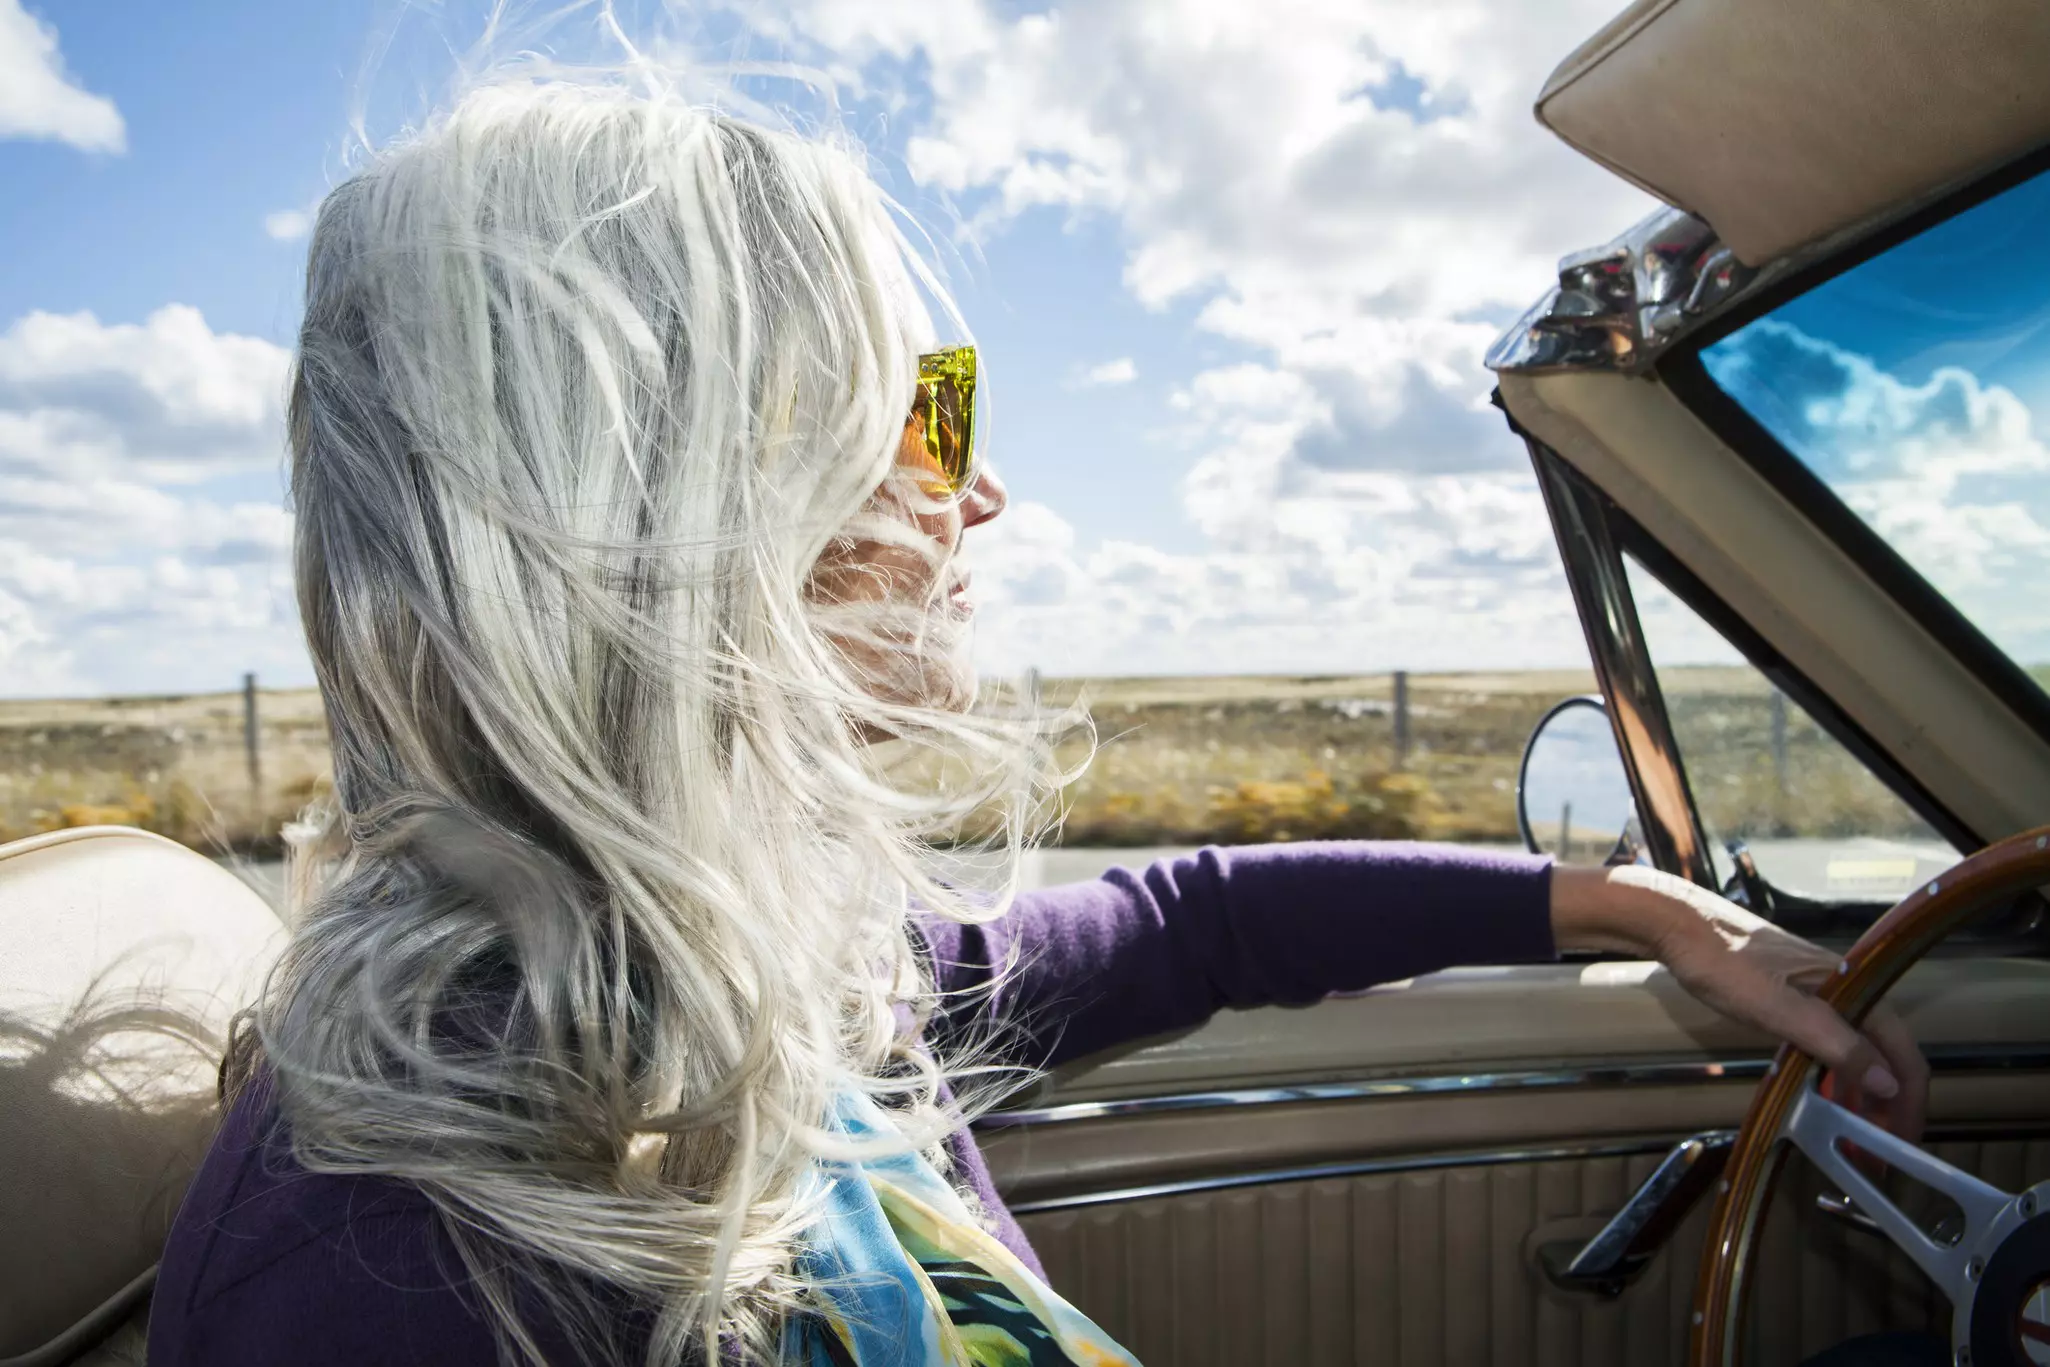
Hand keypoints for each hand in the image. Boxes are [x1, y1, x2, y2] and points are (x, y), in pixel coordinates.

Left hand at [1550, 864, 1928, 1140]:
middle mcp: (1848, 992)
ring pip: (1858, 1052)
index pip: (1904, 1055)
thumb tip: (1889, 1083)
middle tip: (1879, 1152)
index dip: (1908, 1102)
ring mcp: (1822, 996)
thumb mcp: (1780, 1009)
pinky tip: (1824, 1100)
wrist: (1678, 925)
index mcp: (1855, 991)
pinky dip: (1834, 1076)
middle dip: (1889, 1106)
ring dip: (1862, 1095)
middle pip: (1887, 1057)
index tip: (1903, 1144)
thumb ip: (1835, 1043)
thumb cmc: (1725, 964)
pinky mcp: (1795, 1001)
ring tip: (1857, 1137)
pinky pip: (1830, 1045)